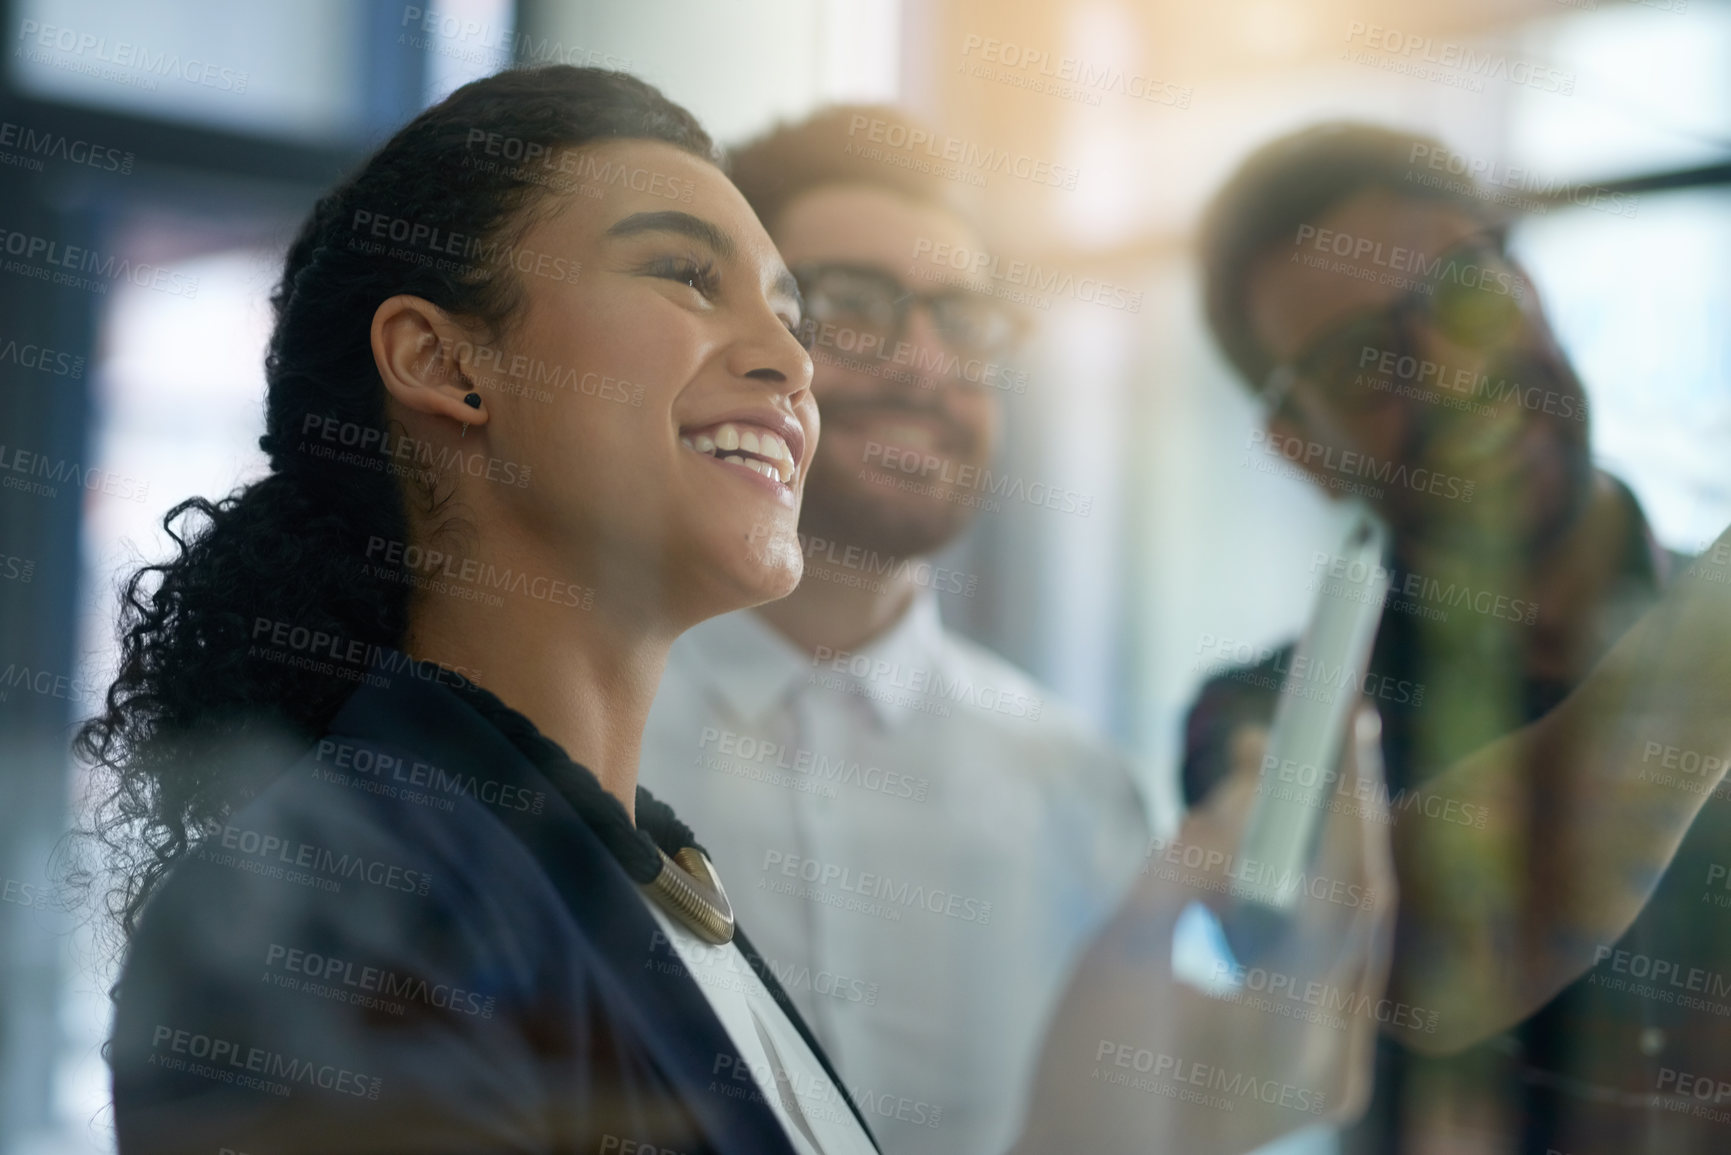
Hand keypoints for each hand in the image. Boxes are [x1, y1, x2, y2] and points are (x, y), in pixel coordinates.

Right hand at [1012, 706, 1395, 1153]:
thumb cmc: (1087, 1071)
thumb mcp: (1128, 950)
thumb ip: (1196, 860)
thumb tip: (1253, 774)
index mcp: (1298, 1043)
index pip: (1346, 891)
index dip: (1344, 797)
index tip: (1335, 721)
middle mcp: (1337, 1060)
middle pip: (1362, 907)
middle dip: (1347, 810)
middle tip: (1333, 724)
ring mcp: (1332, 1068)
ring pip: (1348, 928)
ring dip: (1326, 845)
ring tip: (1291, 770)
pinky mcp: (1314, 1064)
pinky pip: (1325, 958)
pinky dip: (1307, 892)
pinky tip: (1278, 845)